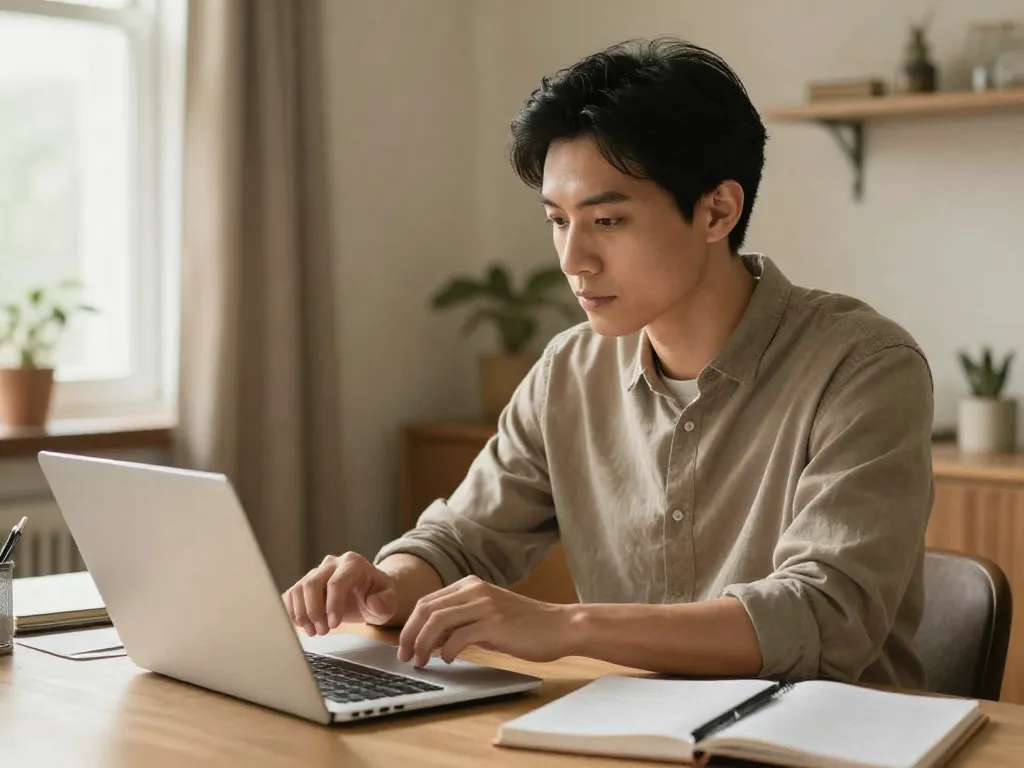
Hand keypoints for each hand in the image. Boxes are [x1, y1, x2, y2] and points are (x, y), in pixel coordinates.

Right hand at [284, 552, 397, 635]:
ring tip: (314, 632)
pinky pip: (291, 594)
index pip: (336, 582)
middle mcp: (332, 563)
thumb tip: (373, 603)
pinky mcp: (306, 582)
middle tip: (322, 632)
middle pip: (312, 583)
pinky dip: (293, 611)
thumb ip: (385, 602)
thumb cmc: (379, 596)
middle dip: (314, 611)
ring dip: (302, 614)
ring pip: (299, 589)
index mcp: (353, 563)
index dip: (332, 605)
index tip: (334, 626)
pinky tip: (303, 625)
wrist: (369, 593)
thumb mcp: (390, 601)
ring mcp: (317, 571)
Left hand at [397, 575, 574, 666]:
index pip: (427, 601)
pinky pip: (459, 636)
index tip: (404, 646)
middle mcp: (475, 589)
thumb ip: (461, 620)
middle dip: (410, 635)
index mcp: (471, 584)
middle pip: (426, 609)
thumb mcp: (488, 615)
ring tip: (421, 661)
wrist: (560, 625)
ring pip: (438, 620)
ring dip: (423, 644)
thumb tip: (430, 638)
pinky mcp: (496, 623)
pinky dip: (447, 650)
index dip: (410, 625)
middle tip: (406, 656)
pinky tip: (447, 659)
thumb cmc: (525, 625)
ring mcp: (486, 605)